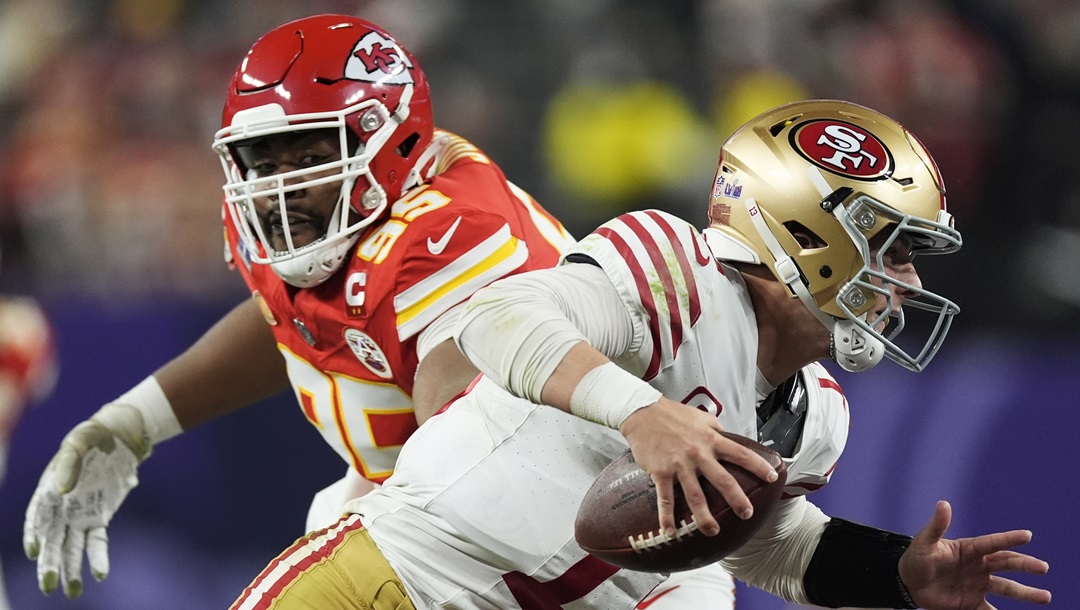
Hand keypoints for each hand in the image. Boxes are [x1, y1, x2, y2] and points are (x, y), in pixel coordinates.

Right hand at [23, 403, 149, 598]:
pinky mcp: (99, 518)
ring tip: (71, 591)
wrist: (119, 437)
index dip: (34, 535)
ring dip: (70, 569)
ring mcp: (80, 515)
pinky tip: (99, 574)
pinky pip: (97, 541)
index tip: (35, 551)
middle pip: (52, 540)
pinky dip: (98, 557)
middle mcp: (60, 508)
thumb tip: (61, 490)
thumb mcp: (79, 441)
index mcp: (48, 490)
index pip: (37, 518)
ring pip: (71, 547)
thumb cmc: (92, 437)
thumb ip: (68, 464)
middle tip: (48, 586)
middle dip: (49, 563)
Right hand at [620, 397, 778, 538]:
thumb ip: (715, 429)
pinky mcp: (661, 472)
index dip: (758, 466)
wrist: (642, 412)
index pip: (740, 454)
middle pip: (723, 480)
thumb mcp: (700, 417)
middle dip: (737, 500)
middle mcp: (698, 454)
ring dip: (705, 517)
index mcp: (710, 439)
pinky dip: (668, 518)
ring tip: (713, 531)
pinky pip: (665, 499)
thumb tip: (727, 436)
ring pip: (696, 497)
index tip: (771, 477)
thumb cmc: (671, 414)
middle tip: (747, 514)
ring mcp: (679, 465)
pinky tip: (670, 531)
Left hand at [899, 500, 1051, 608]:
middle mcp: (979, 566)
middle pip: (1006, 564)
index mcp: (970, 549)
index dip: (1008, 539)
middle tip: (1043, 567)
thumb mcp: (924, 542)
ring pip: (1006, 588)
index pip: (992, 543)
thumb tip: (943, 504)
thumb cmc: (916, 558)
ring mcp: (978, 585)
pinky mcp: (971, 602)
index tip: (1027, 535)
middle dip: (1025, 565)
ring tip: (1046, 597)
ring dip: (1025, 593)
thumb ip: (937, 525)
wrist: (908, 583)